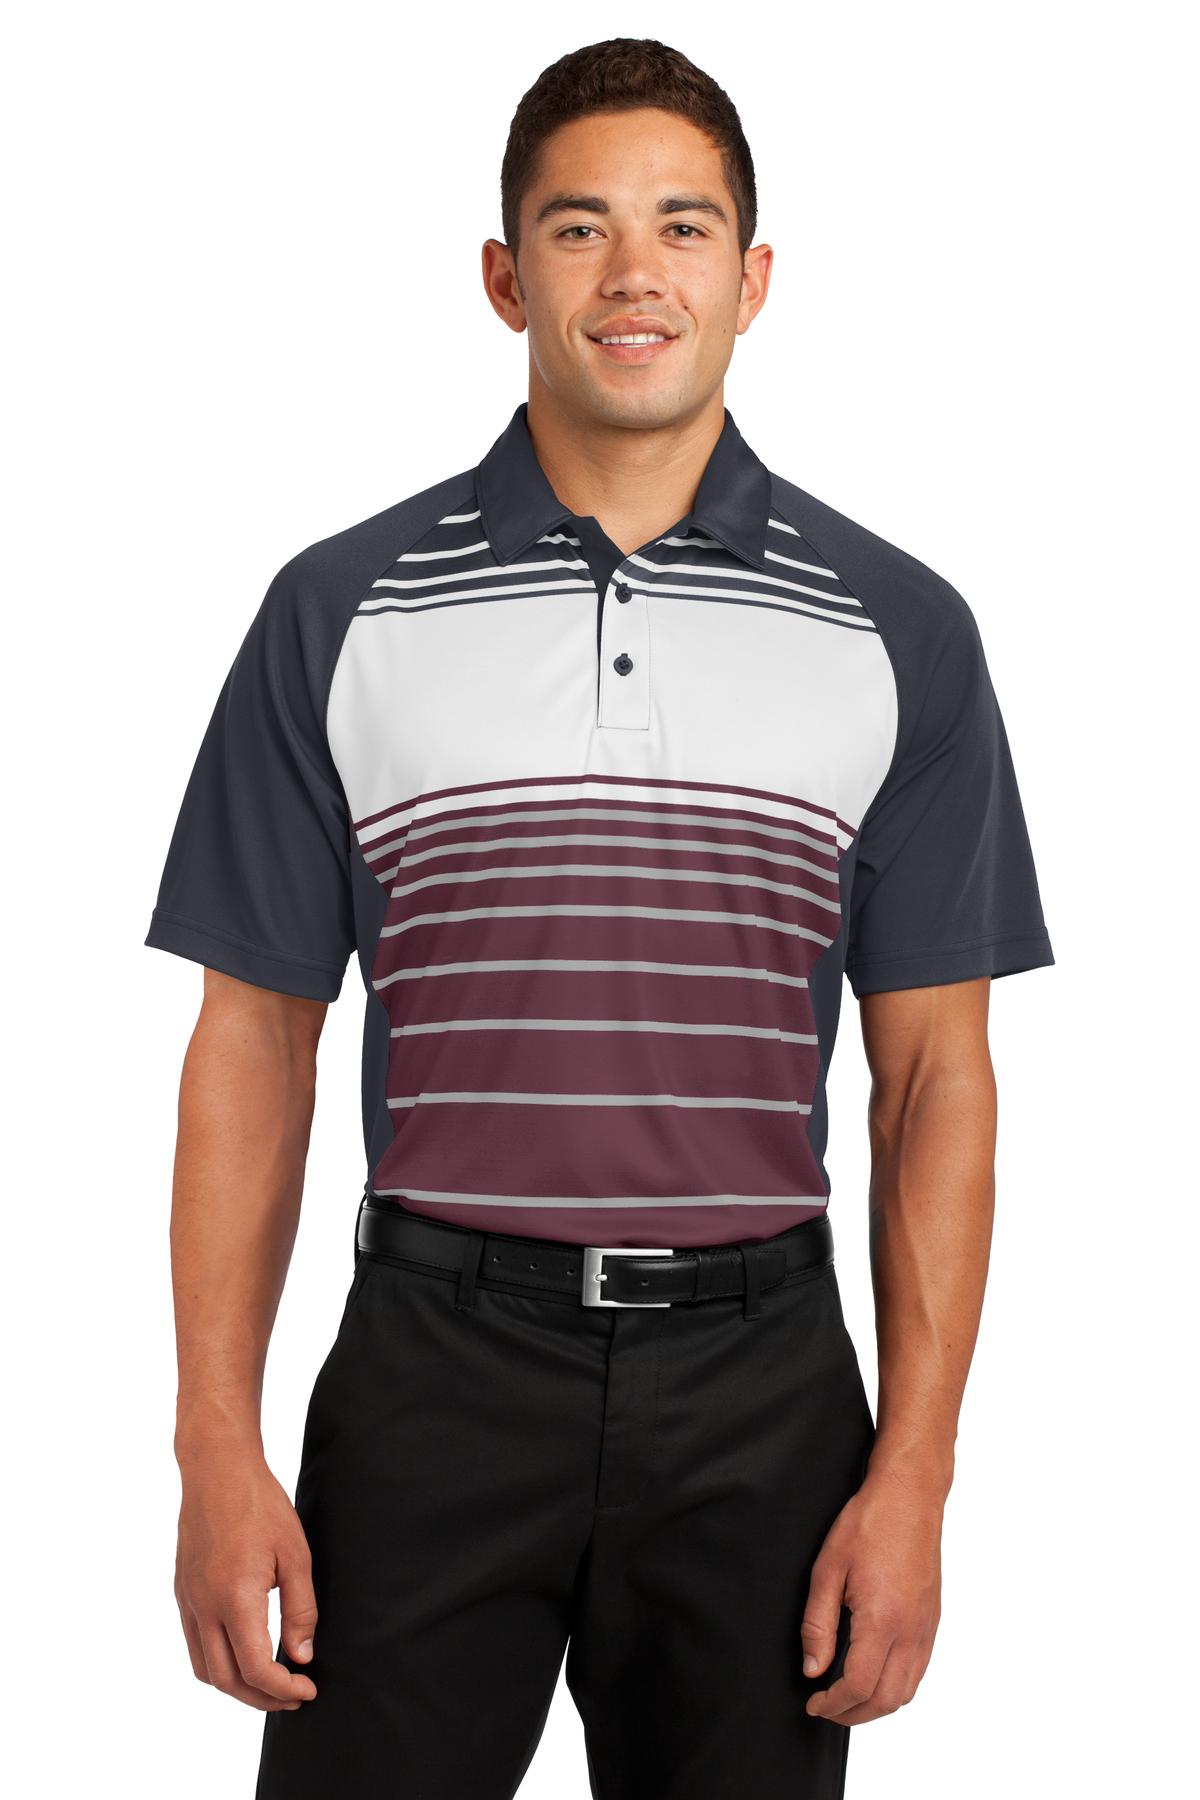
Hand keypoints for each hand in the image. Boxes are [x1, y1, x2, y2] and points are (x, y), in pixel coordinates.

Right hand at [174, 1447, 319, 1710]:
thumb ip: (300, 1610)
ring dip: (236, 1687)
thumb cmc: (261, 1505)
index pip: (256, 1668)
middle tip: (293, 1697)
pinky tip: (243, 1652)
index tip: (307, 1691)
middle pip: (226, 1680)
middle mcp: (204, 1606)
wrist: (217, 1470)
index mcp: (235, 1597)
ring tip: (270, 1681)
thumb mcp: (296, 1554)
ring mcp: (188, 1601)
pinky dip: (218, 1663)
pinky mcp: (182, 1592)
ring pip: (205, 1669)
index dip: (283, 1690)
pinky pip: (194, 1644)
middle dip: (261, 1698)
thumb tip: (302, 1657)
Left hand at [800, 1466, 942, 1724]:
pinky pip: (918, 1670)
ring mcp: (926, 1627)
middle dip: (853, 1714)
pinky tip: (875, 1676)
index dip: (833, 1704)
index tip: (813, 1704)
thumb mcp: (828, 1568)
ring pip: (907, 1691)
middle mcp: (910, 1630)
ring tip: (847, 1699)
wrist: (909, 1496)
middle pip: (886, 1699)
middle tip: (826, 1709)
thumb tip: (813, 1669)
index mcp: (883, 1620)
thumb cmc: (868, 1523)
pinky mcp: (932, 1620)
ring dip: (876, 1706)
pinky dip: (896, 1687)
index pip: (858, 1685)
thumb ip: (817, 1624)